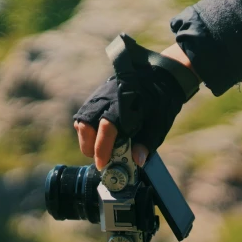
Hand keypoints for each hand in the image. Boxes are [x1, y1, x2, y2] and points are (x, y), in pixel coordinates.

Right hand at [73, 43, 197, 169]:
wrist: (158, 77)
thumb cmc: (160, 103)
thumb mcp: (158, 125)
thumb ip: (146, 143)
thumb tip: (137, 161)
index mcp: (124, 106)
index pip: (106, 130)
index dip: (102, 150)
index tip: (102, 164)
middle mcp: (107, 99)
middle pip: (85, 125)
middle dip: (89, 146)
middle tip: (100, 159)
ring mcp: (99, 96)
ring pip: (81, 121)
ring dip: (86, 139)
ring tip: (98, 149)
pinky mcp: (97, 97)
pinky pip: (84, 115)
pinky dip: (87, 129)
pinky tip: (98, 137)